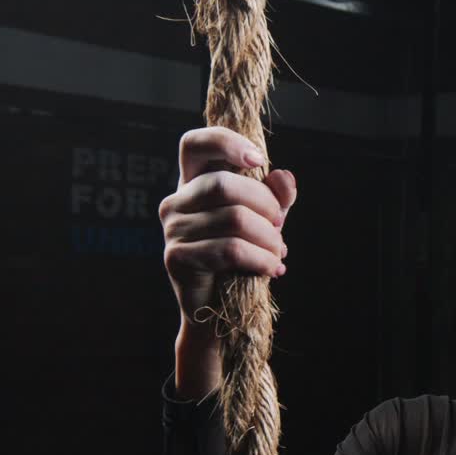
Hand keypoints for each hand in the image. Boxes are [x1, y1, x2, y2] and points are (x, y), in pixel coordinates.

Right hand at [158, 126, 296, 325]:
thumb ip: (276, 196)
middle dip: (265, 205)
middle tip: (280, 227)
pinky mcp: (176, 257)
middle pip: (225, 184)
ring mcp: (172, 229)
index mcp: (193, 183)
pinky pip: (230, 249)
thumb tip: (283, 177)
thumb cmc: (244, 258)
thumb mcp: (265, 221)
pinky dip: (261, 259)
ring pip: (234, 219)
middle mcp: (176, 201)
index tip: (258, 160)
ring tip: (278, 254)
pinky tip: (273, 268)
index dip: (226, 143)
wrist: (222, 311)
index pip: (195, 143)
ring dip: (269, 239)